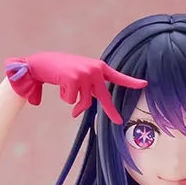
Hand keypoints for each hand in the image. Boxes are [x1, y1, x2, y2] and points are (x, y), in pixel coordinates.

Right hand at [4, 52, 146, 123]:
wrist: (41, 63)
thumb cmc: (59, 71)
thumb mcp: (78, 77)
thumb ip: (88, 89)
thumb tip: (87, 109)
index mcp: (97, 67)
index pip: (116, 76)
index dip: (130, 81)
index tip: (144, 84)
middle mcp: (94, 69)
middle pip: (104, 97)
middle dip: (110, 111)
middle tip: (118, 121)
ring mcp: (85, 73)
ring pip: (85, 103)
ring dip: (75, 105)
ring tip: (67, 95)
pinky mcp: (75, 79)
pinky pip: (72, 101)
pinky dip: (65, 98)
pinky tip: (60, 85)